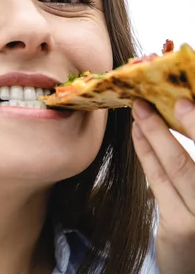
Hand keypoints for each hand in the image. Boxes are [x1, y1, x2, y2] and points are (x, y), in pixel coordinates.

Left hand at [132, 98, 194, 273]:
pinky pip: (160, 183)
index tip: (184, 101)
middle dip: (181, 125)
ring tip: (140, 111)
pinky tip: (138, 135)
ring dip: (156, 134)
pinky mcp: (181, 227)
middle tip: (157, 99)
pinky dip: (147, 155)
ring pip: (179, 168)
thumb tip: (181, 114)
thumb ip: (193, 165)